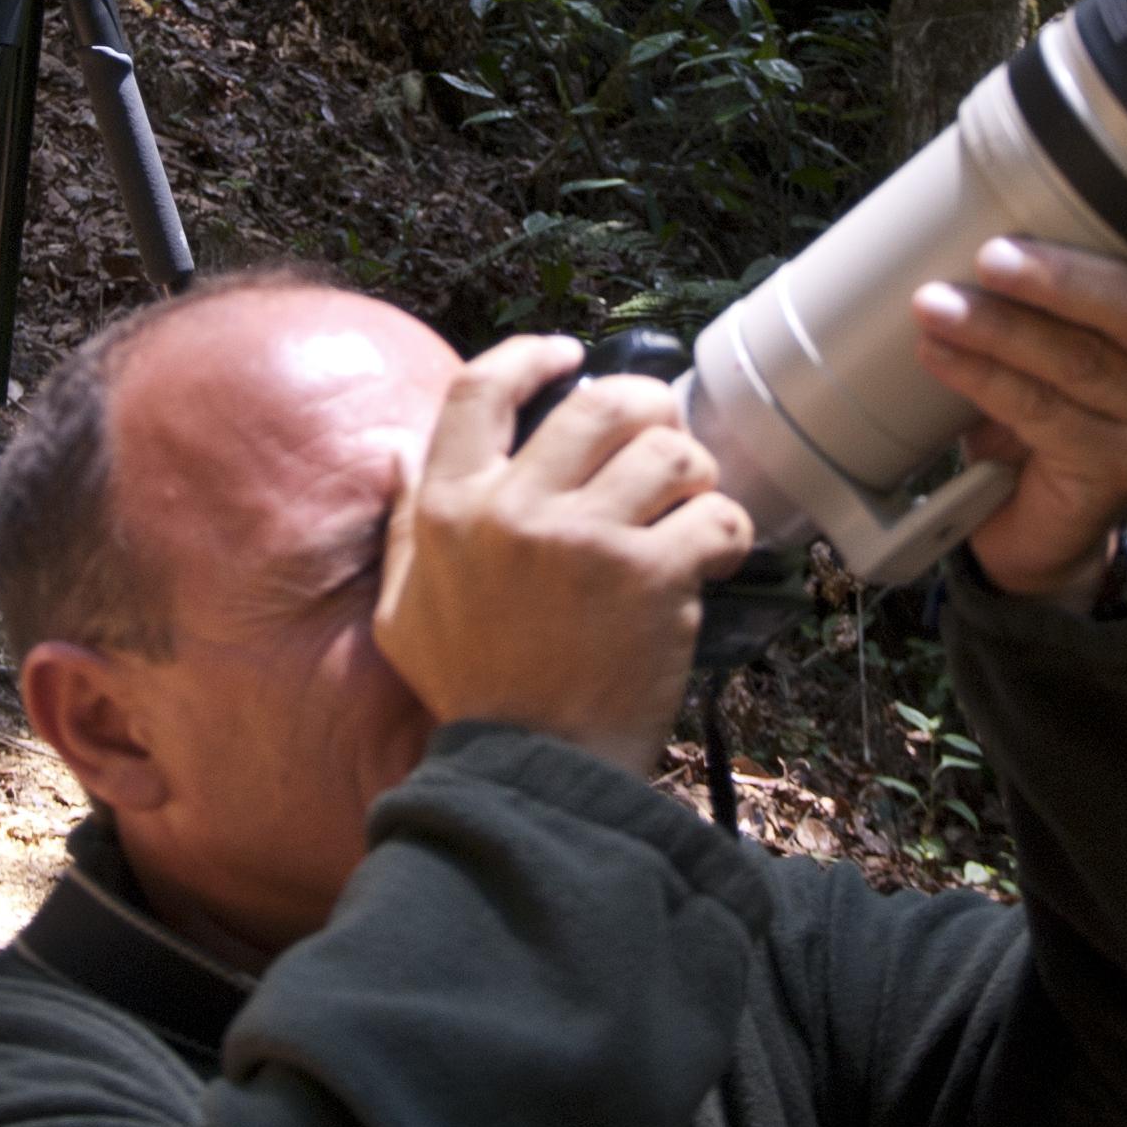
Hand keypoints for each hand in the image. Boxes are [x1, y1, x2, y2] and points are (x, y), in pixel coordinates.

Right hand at [373, 338, 756, 776]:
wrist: (531, 772)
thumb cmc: (472, 692)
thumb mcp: (403, 609)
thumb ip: (404, 525)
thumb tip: (398, 450)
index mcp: (448, 508)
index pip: (480, 389)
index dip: (531, 356)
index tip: (569, 354)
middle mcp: (513, 510)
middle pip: (600, 404)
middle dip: (647, 410)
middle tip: (661, 438)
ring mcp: (586, 540)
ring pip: (670, 452)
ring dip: (694, 473)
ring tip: (690, 503)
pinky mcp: (651, 577)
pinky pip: (716, 515)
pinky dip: (727, 531)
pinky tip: (712, 556)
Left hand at [912, 194, 1126, 605]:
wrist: (1031, 516)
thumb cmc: (1044, 397)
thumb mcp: (1056, 328)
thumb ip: (1048, 278)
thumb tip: (966, 211)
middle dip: (1060, 280)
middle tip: (990, 258)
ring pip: (1081, 363)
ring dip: (999, 328)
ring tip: (934, 306)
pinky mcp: (1117, 470)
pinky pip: (1044, 412)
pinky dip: (983, 377)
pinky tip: (940, 356)